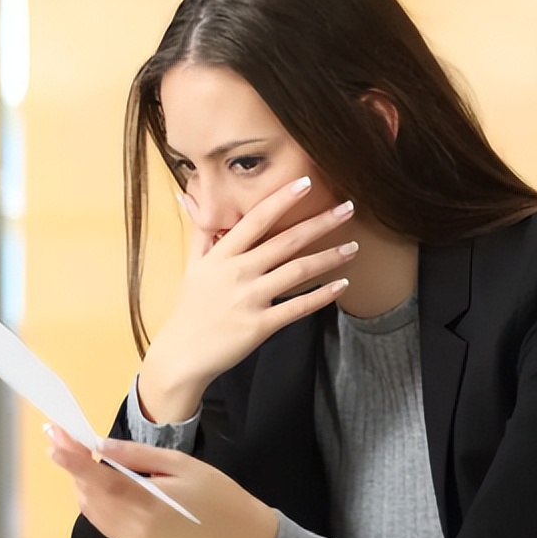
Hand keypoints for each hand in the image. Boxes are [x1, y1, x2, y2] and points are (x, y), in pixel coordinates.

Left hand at [47, 425, 277, 537]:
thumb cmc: (216, 494)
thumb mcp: (181, 464)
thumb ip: (138, 456)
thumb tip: (101, 446)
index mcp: (148, 504)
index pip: (99, 480)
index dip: (73, 460)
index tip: (54, 439)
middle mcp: (133, 528)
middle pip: (89, 494)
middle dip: (73, 465)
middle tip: (63, 438)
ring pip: (91, 509)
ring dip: (81, 482)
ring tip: (78, 455)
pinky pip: (103, 521)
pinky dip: (93, 499)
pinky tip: (97, 482)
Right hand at [138, 177, 354, 422]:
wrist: (182, 354)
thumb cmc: (190, 309)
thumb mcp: (191, 267)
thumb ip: (200, 233)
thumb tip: (185, 195)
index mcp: (220, 256)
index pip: (255, 220)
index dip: (281, 200)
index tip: (305, 182)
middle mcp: (236, 273)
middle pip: (285, 241)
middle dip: (320, 223)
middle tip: (348, 207)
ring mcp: (249, 299)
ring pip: (297, 272)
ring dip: (329, 257)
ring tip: (353, 247)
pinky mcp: (260, 325)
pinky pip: (297, 307)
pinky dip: (321, 296)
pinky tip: (341, 285)